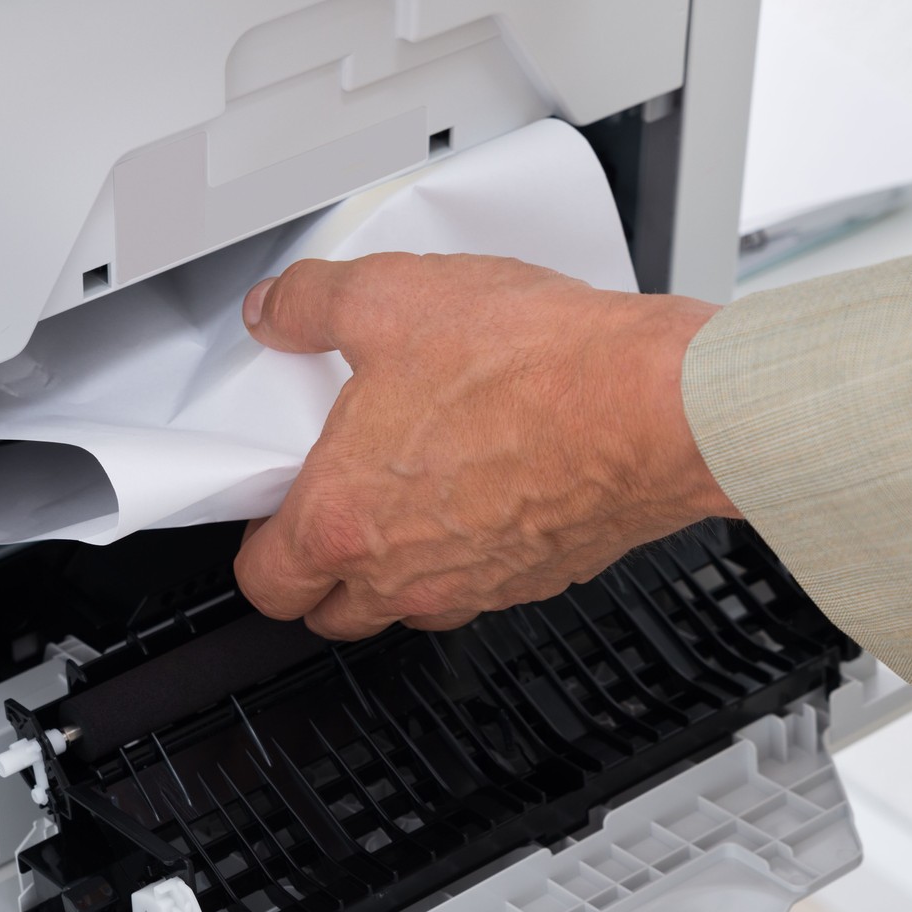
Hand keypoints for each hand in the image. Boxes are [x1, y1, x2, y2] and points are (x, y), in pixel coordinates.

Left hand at [233, 253, 737, 639]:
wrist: (655, 404)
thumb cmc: (533, 367)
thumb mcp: (391, 297)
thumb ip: (311, 304)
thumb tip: (277, 310)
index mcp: (344, 520)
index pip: (265, 583)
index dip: (256, 550)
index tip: (268, 513)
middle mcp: (405, 572)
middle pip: (332, 613)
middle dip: (319, 572)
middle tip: (331, 506)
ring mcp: (477, 584)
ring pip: (408, 608)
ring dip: (393, 569)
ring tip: (408, 493)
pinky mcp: (540, 576)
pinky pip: (482, 585)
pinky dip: (469, 553)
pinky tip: (485, 484)